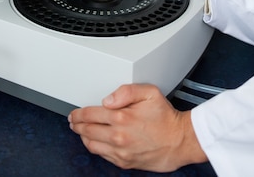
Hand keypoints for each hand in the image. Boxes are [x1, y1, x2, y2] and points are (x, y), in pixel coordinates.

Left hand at [68, 84, 206, 170]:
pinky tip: (95, 141)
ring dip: (83, 137)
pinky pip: (102, 155)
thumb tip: (108, 98)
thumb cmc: (165, 118)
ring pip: (91, 145)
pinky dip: (95, 147)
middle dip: (77, 125)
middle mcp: (118, 136)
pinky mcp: (124, 162)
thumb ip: (127, 90)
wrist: (179, 141)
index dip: (79, 113)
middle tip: (73, 121)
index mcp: (122, 117)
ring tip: (80, 131)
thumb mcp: (150, 93)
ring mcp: (120, 151)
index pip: (90, 114)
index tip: (75, 113)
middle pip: (87, 130)